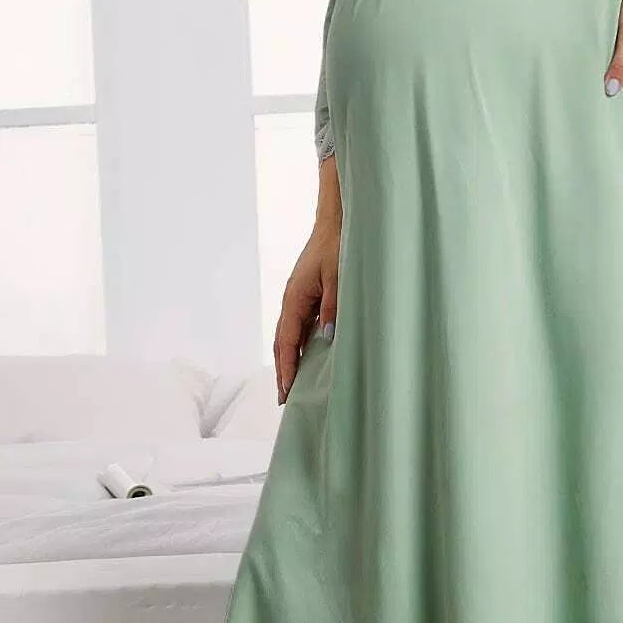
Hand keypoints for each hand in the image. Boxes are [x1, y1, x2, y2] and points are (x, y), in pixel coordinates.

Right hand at [273, 212, 339, 404]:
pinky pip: (302, 326)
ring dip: (292, 360)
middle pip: (283, 343)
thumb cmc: (337, 246)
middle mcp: (293, 301)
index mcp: (295, 298)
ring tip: (295, 386)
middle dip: (283, 370)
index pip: (286, 340)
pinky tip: (310, 359)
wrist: (337, 222)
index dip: (286, 367)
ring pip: (292, 336)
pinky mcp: (309, 297)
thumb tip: (327, 337)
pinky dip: (303, 345)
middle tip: (285, 399)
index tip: (286, 391)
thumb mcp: (339, 278)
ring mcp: (300, 299)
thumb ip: (334, 307)